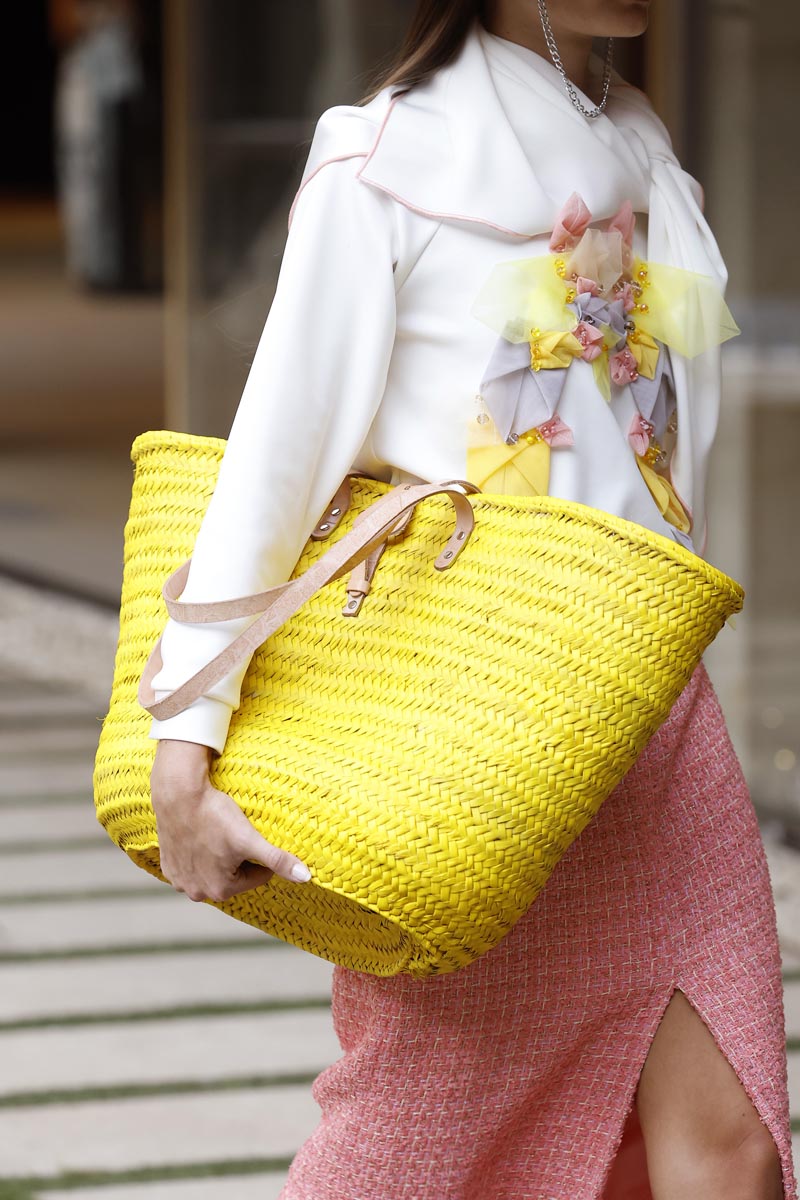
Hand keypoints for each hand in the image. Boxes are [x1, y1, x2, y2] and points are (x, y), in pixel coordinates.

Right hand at [150, 740, 311, 902]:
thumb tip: (306, 877)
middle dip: (239, 857)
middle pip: (235, 875)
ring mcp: (180, 881)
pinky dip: (199, 854)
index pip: (258, 876)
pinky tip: (200, 837)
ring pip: (214, 870)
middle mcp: (198, 893)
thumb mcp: (249, 839)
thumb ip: (278, 860)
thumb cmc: (214, 816)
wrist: (178, 795)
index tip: (251, 836)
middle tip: (233, 833)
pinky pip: (193, 865)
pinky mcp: (168, 867)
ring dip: (219, 856)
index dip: (260, 854)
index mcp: (221, 890)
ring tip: (216, 834)